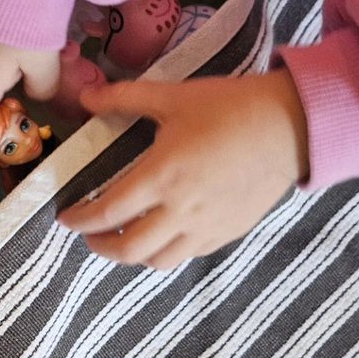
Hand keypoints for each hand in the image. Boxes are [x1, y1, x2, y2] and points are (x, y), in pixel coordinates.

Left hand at [57, 70, 308, 268]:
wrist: (291, 126)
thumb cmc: (230, 107)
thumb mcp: (173, 96)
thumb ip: (124, 98)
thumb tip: (85, 96)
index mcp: (161, 176)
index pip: (106, 212)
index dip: (80, 220)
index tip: (66, 218)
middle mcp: (180, 210)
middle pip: (127, 250)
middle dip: (99, 247)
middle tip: (90, 235)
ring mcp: (205, 227)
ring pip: (157, 261)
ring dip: (131, 256)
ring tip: (122, 238)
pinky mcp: (226, 234)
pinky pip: (186, 256)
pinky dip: (163, 252)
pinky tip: (159, 235)